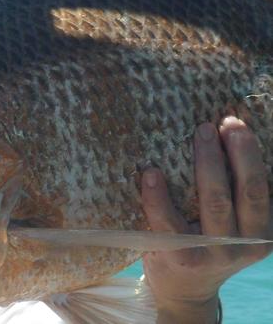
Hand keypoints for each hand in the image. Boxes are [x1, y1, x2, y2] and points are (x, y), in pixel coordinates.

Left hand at [140, 116, 271, 323]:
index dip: (252, 156)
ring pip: (214, 203)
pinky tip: (151, 173)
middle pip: (246, 193)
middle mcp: (243, 244)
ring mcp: (212, 253)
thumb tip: (217, 136)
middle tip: (226, 122)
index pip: (262, 189)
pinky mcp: (179, 258)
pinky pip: (168, 223)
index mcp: (260, 232)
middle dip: (238, 153)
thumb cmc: (205, 243)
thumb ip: (231, 194)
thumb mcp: (230, 225)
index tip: (238, 123)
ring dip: (208, 164)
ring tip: (200, 134)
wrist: (181, 290)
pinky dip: (158, 196)